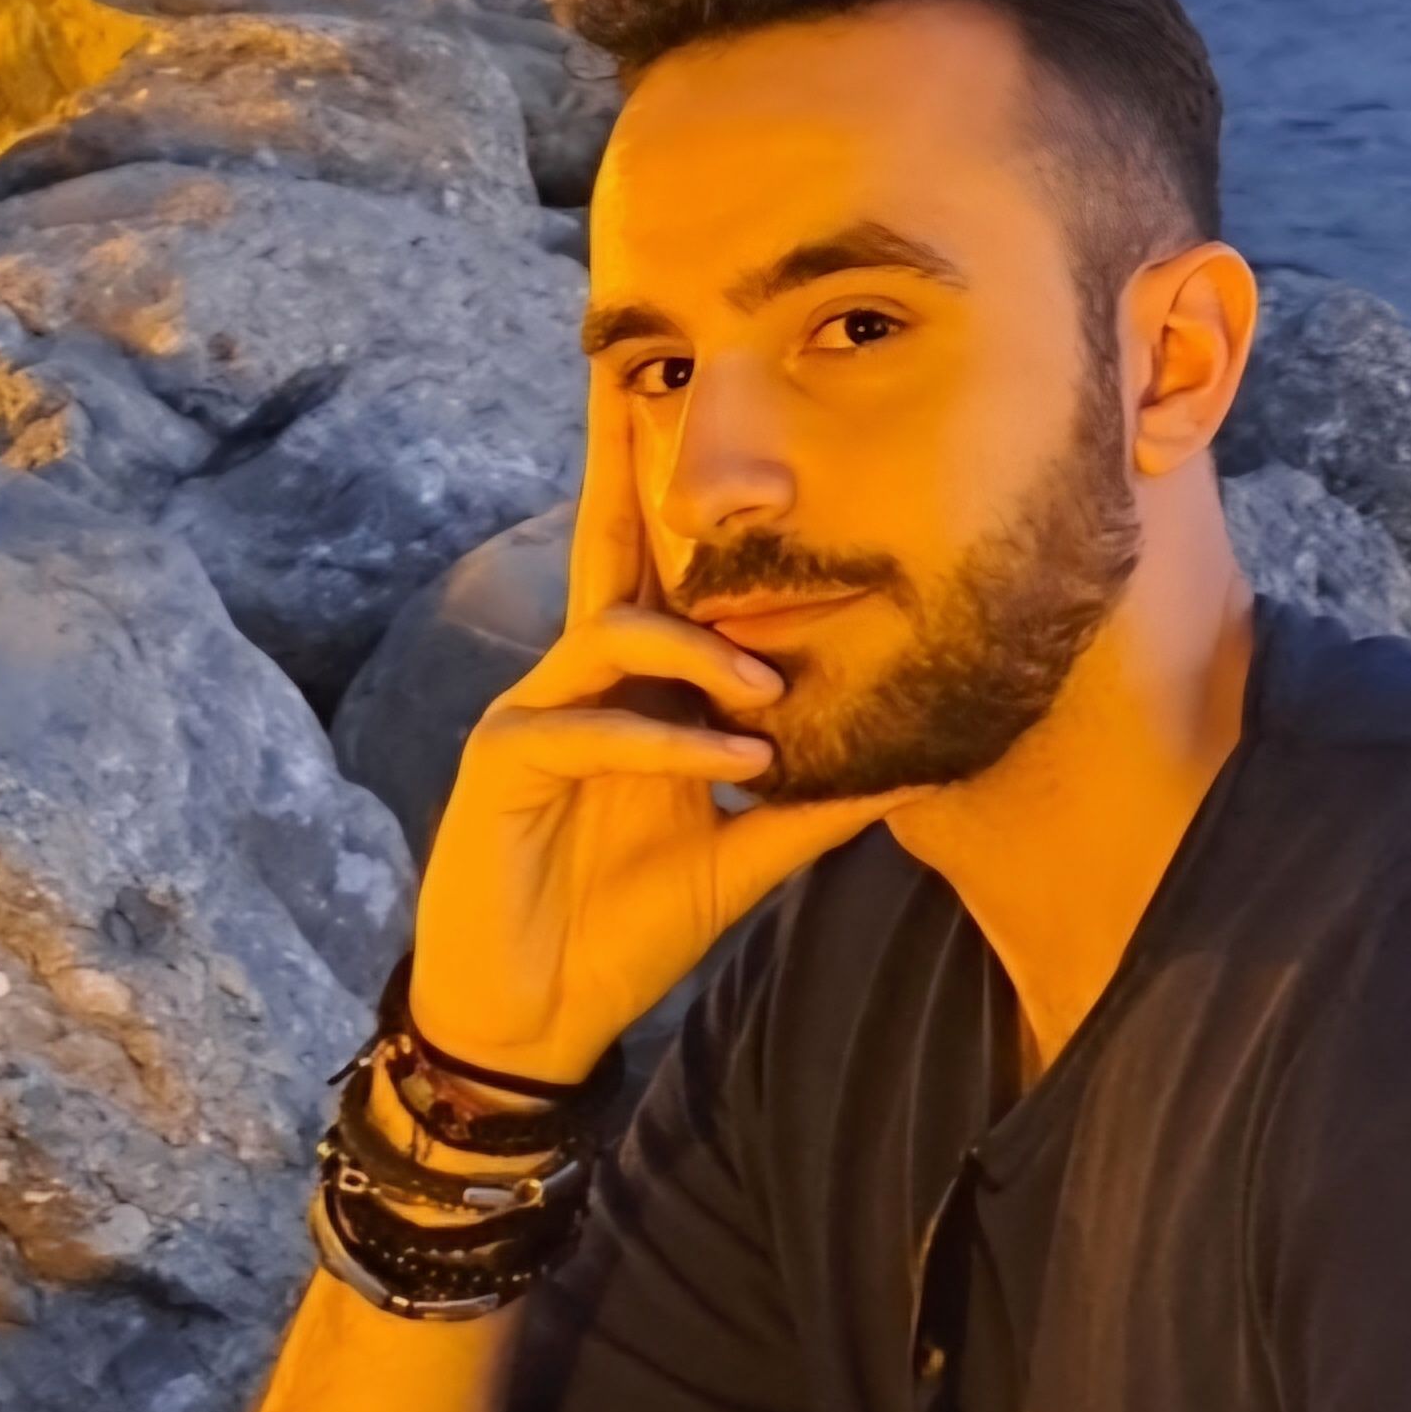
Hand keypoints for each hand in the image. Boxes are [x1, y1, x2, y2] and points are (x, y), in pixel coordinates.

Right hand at [411, 368, 888, 1084]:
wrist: (535, 1019)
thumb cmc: (622, 934)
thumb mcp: (738, 863)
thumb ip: (807, 809)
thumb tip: (909, 770)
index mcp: (631, 697)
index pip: (657, 581)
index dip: (676, 505)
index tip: (713, 428)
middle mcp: (579, 686)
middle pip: (604, 553)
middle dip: (628, 467)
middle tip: (663, 392)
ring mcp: (534, 716)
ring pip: (609, 633)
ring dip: (697, 651)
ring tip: (769, 692)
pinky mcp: (501, 764)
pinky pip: (586, 725)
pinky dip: (663, 742)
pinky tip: (730, 760)